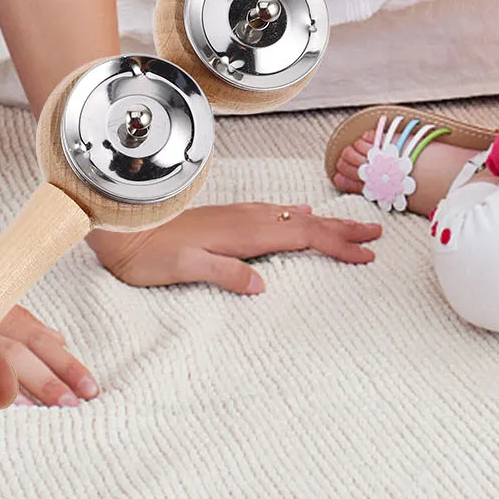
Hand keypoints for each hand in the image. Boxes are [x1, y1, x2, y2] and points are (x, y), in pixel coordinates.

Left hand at [89, 202, 380, 293]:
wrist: (121, 229)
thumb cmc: (148, 255)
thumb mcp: (183, 269)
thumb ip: (223, 273)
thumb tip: (261, 283)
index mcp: (244, 233)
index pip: (303, 237)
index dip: (337, 245)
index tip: (368, 253)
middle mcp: (246, 220)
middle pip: (307, 224)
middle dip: (343, 229)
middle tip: (377, 233)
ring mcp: (238, 217)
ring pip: (294, 218)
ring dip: (325, 224)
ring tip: (350, 227)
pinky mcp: (228, 219)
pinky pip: (276, 214)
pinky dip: (299, 217)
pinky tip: (301, 215)